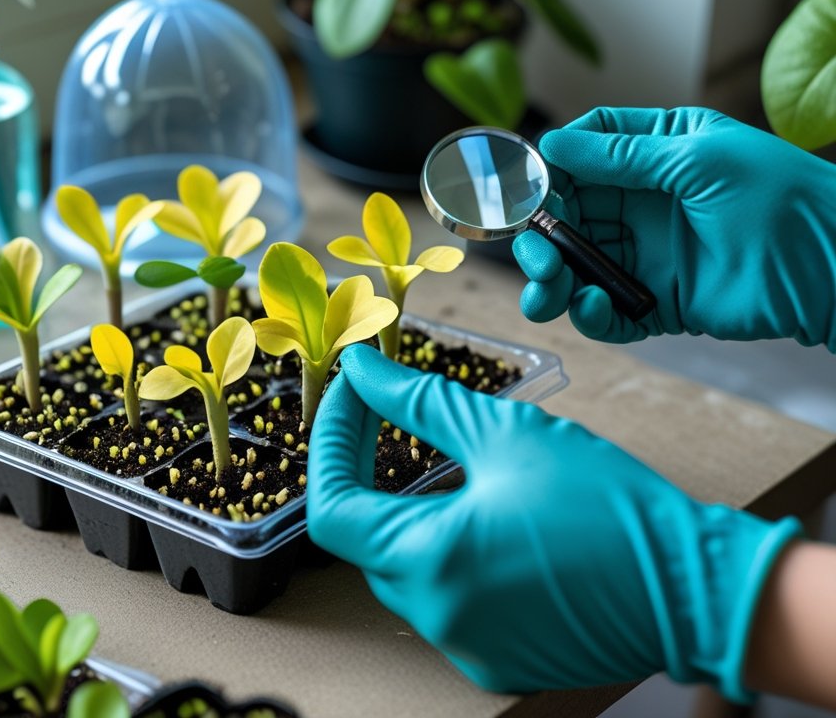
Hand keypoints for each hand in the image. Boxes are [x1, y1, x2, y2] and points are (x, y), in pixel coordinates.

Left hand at [308, 345, 800, 698]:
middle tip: (383, 416)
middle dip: (365, 475)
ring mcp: (467, 646)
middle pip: (363, 540)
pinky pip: (444, 602)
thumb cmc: (610, 508)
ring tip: (443, 466)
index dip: (329, 445)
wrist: (697, 587)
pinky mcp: (497, 658)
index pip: (332, 508)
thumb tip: (364, 369)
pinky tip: (482, 520)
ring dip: (407, 515)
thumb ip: (420, 402)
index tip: (349, 396)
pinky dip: (446, 555)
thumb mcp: (508, 435)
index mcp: (432, 563)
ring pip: (402, 570)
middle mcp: (438, 617)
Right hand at [514, 107, 835, 347]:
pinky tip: (595, 307)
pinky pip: (605, 312)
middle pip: (567, 216)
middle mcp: (642, 204)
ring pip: (575, 267)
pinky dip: (589, 315)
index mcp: (654, 156)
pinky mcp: (656, 303)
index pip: (583, 155)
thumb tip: (551, 144)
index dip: (551, 170)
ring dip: (551, 281)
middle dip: (541, 236)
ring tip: (549, 291)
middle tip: (538, 255)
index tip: (530, 189)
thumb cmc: (779, 197)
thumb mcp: (697, 158)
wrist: (831, 268)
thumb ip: (621, 155)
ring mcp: (647, 255)